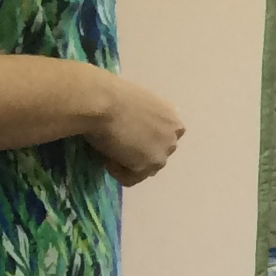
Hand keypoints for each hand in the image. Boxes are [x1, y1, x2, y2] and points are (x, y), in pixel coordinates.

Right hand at [84, 70, 185, 185]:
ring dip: (128, 163)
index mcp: (171, 117)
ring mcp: (164, 152)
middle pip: (156, 155)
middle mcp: (173, 135)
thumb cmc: (110, 96)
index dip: (144, 140)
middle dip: (138, 154)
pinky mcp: (148, 165)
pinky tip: (107, 156)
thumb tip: (134, 133)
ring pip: (145, 169)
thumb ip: (144, 120)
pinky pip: (130, 179)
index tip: (126, 133)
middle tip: (117, 144)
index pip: (163, 138)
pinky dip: (117, 171)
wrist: (102, 102)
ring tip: (110, 148)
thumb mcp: (137, 105)